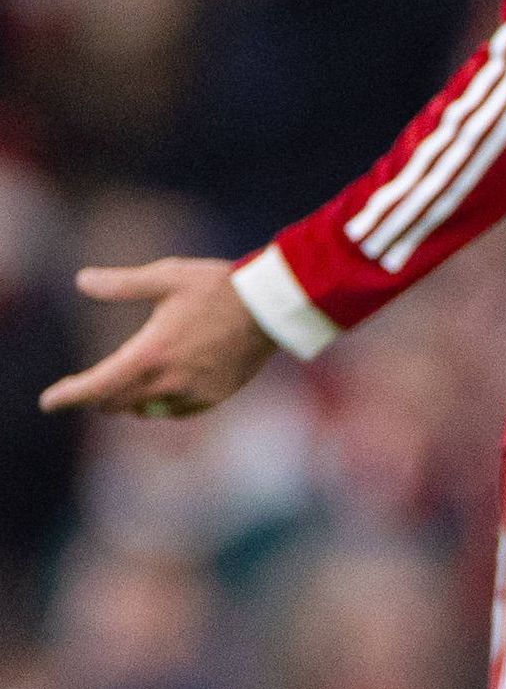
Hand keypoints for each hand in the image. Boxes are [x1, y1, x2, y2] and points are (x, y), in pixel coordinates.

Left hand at [40, 258, 279, 419]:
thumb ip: (122, 283)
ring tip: (121, 389)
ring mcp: (194, 392)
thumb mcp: (167, 276)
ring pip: (145, 410)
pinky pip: (175, 412)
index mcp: (152, 353)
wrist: (273, 307)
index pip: (97, 386)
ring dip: (127, 402)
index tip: (49, 401)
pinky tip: (160, 392)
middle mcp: (170, 380)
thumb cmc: (219, 286)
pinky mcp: (216, 396)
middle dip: (96, 396)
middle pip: (116, 403)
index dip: (68, 396)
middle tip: (83, 388)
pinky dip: (159, 406)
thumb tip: (82, 281)